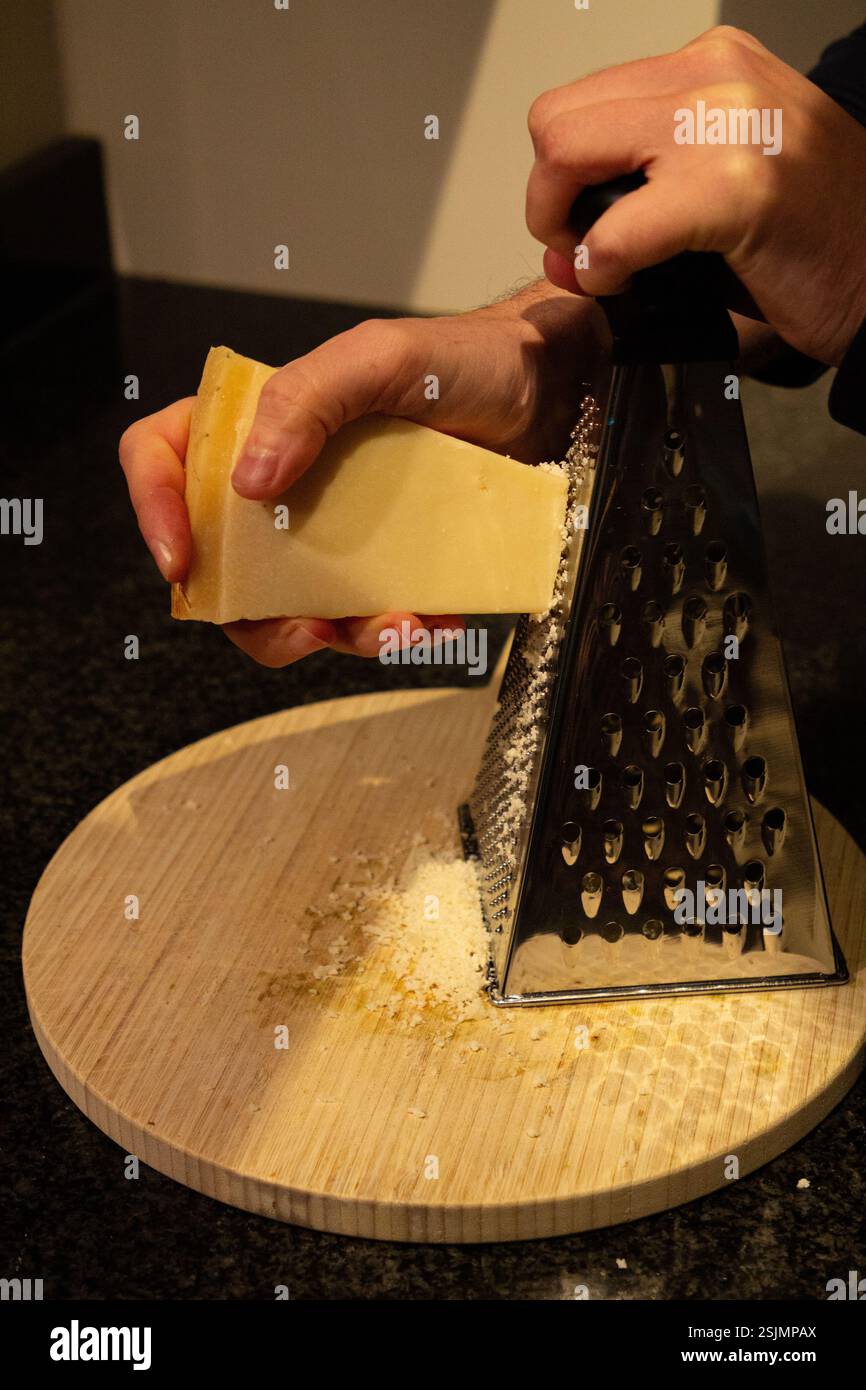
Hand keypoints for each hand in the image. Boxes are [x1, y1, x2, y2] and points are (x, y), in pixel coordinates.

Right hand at [120, 285, 604, 665]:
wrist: (549, 394)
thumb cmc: (464, 359)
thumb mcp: (380, 358)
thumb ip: (307, 399)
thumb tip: (247, 480)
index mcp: (258, 422)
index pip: (164, 457)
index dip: (154, 510)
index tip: (183, 560)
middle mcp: (283, 481)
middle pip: (221, 563)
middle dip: (254, 615)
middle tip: (307, 629)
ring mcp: (330, 529)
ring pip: (290, 607)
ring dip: (337, 635)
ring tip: (398, 625)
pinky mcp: (380, 563)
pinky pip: (363, 618)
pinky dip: (392, 632)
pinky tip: (432, 618)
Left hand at [526, 25, 865, 365]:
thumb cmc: (812, 239)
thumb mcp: (719, 187)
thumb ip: (634, 199)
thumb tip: (560, 246)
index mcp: (710, 67)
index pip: (580, 104)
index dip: (560, 176)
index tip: (584, 226)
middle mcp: (714, 78)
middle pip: (557, 123)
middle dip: (548, 199)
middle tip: (584, 248)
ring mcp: (724, 125)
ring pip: (568, 153)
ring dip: (567, 228)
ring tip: (609, 265)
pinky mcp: (734, 188)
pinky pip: (619, 228)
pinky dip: (603, 266)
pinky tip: (626, 284)